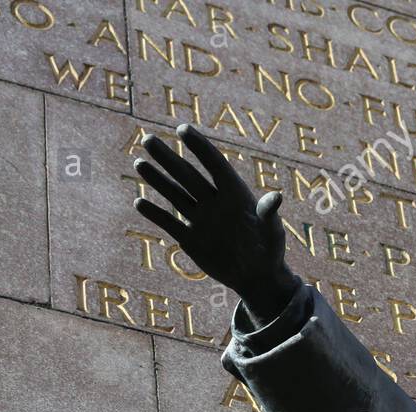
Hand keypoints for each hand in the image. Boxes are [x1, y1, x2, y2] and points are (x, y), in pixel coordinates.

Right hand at [132, 124, 300, 319]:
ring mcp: (201, 220)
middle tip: (147, 139)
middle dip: (168, 158)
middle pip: (187, 175)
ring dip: (157, 180)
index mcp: (235, 195)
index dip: (200, 147)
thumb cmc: (271, 250)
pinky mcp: (191, 239)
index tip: (182, 129)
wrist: (258, 278)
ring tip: (139, 163)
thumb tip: (276, 196)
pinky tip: (139, 202)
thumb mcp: (272, 231)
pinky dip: (155, 214)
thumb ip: (268, 213)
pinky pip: (170, 223)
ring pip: (175, 194)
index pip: (214, 165)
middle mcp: (215, 203)